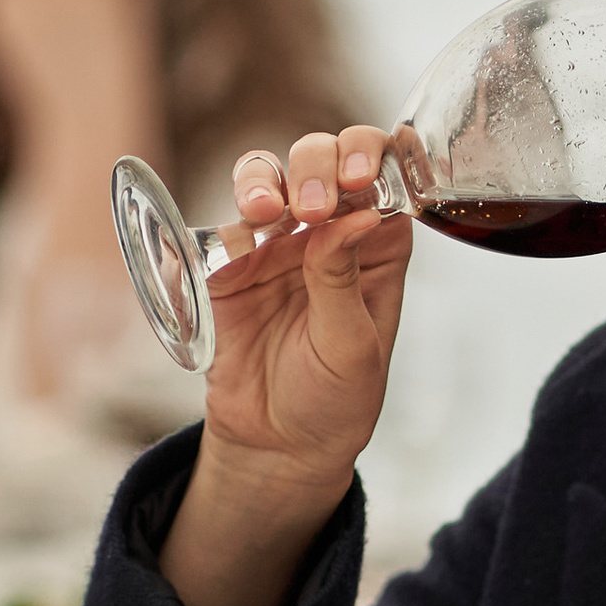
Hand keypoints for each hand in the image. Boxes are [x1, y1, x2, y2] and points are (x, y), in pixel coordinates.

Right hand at [160, 127, 411, 605]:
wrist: (279, 447)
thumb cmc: (335, 400)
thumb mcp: (352, 346)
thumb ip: (344, 278)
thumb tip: (355, 214)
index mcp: (378, 244)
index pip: (382, 174)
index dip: (370, 158)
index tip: (359, 178)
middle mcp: (328, 232)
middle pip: (321, 160)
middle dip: (315, 164)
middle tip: (310, 206)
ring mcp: (276, 245)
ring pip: (267, 178)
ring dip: (264, 182)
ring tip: (269, 213)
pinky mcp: (229, 268)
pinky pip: (222, 230)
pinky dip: (227, 231)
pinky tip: (236, 256)